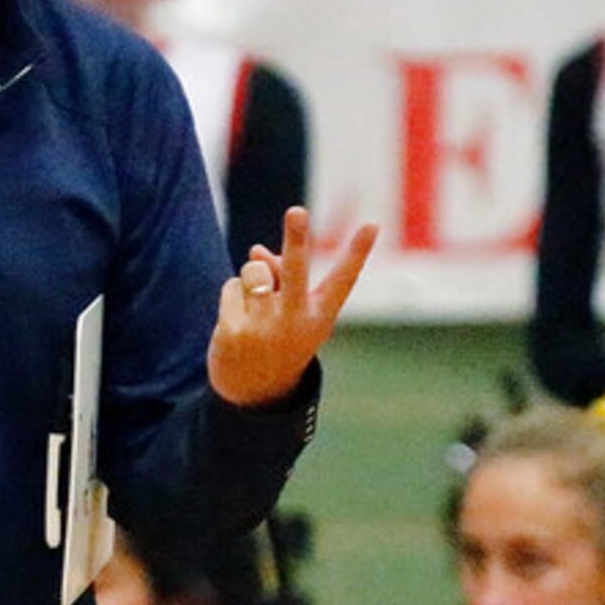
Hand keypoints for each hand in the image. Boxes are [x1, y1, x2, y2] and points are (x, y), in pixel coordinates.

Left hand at [207, 208, 377, 406]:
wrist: (254, 393)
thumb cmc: (281, 337)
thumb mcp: (294, 311)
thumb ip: (283, 274)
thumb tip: (255, 251)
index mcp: (320, 316)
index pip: (344, 278)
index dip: (358, 251)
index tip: (373, 225)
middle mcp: (295, 321)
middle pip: (294, 271)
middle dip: (296, 239)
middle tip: (297, 211)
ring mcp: (263, 327)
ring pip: (254, 270)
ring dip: (253, 279)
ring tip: (257, 309)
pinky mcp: (233, 331)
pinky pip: (232, 287)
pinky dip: (234, 297)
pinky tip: (239, 322)